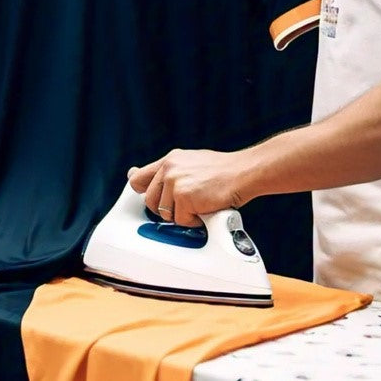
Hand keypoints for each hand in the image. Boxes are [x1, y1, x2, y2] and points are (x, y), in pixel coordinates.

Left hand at [127, 148, 252, 226]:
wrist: (244, 172)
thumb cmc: (224, 171)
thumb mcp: (191, 163)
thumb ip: (169, 171)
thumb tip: (136, 175)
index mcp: (170, 160)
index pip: (138, 178)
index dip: (143, 193)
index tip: (152, 200)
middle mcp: (169, 168)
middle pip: (149, 201)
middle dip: (166, 209)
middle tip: (186, 206)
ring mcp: (175, 181)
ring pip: (164, 213)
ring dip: (182, 215)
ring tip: (200, 205)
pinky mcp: (183, 196)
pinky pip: (180, 220)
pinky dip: (194, 221)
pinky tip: (206, 209)